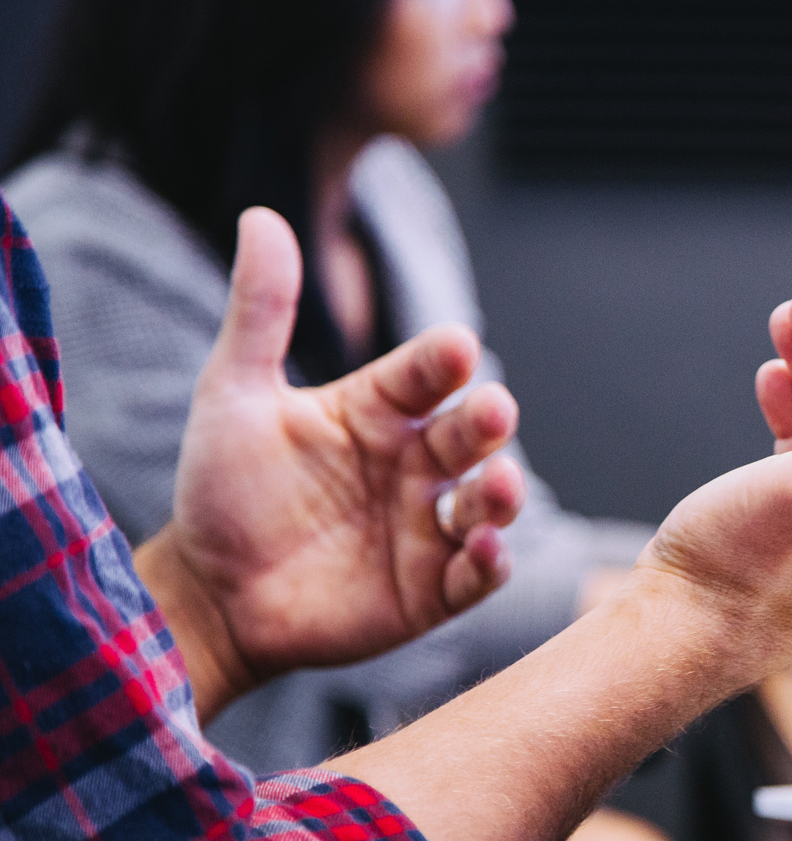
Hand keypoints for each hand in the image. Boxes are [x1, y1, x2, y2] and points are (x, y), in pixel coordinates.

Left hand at [137, 208, 525, 717]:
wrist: (209, 594)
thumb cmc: (223, 490)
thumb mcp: (233, 394)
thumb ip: (260, 311)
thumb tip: (261, 216)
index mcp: (378, 411)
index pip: (424, 374)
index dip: (442, 361)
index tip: (454, 346)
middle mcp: (414, 464)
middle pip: (468, 435)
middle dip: (487, 422)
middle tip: (492, 411)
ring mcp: (427, 527)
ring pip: (487, 502)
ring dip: (502, 493)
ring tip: (499, 486)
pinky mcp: (431, 590)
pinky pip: (476, 574)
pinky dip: (489, 563)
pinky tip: (484, 549)